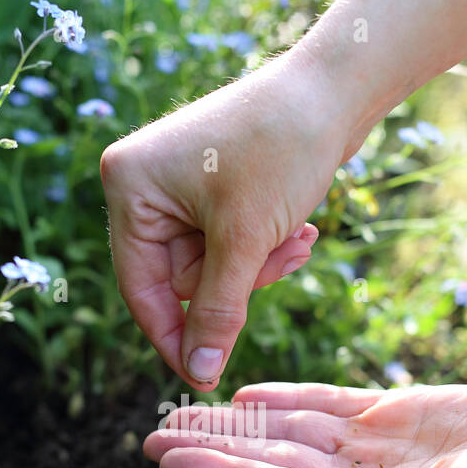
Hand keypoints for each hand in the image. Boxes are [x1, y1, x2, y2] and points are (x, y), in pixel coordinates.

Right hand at [101, 52, 349, 391]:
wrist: (337, 89)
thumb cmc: (282, 148)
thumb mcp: (245, 240)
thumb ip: (217, 312)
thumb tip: (199, 372)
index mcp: (129, 186)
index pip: (141, 287)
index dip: (174, 337)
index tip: (205, 378)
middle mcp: (144, 183)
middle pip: (180, 279)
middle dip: (237, 282)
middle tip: (282, 261)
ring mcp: (178, 184)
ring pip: (212, 266)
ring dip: (258, 264)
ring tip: (299, 238)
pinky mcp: (213, 186)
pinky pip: (229, 244)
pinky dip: (263, 247)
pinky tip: (299, 229)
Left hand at [144, 381, 466, 467]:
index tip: (164, 456)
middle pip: (267, 463)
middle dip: (211, 448)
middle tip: (152, 431)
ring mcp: (372, 454)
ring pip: (287, 433)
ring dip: (236, 424)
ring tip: (182, 410)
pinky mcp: (393, 418)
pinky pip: (325, 405)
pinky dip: (285, 400)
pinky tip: (245, 396)